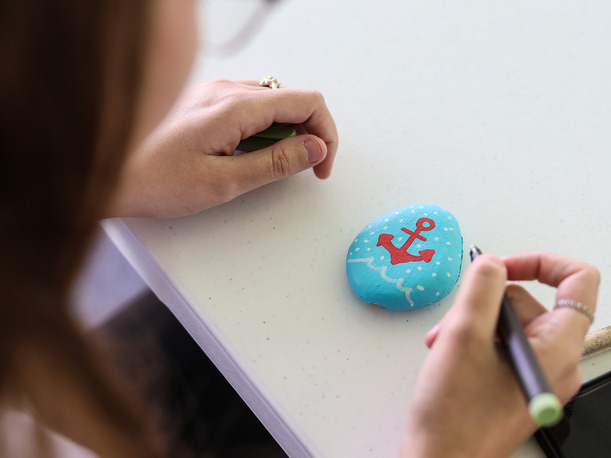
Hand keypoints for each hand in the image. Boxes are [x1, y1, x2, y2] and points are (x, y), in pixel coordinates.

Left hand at [110, 79, 337, 216]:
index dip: (325, 134)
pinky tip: (243, 154)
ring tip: (265, 166)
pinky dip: (260, 128)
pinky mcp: (202, 101)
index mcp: (235, 107)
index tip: (321, 165)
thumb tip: (315, 148)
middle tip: (301, 169)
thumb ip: (276, 163)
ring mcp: (212, 92)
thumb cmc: (152, 179)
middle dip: (307, 133)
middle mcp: (225, 90)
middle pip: (292, 98)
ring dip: (284, 131)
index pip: (307, 102)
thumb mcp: (224, 182)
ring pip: (271, 102)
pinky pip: (248, 106)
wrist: (102, 171)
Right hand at [401, 252, 599, 457]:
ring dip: (475, 323)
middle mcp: (558, 363)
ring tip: (445, 342)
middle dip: (490, 302)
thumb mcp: (464, 336)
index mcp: (558, 349)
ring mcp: (539, 376)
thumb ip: (483, 288)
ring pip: (513, 325)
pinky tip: (450, 355)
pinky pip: (505, 347)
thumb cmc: (456, 418)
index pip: (579, 281)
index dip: (542, 262)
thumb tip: (493, 264)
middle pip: (534, 303)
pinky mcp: (520, 385)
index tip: (505, 267)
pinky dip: (477, 342)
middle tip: (458, 316)